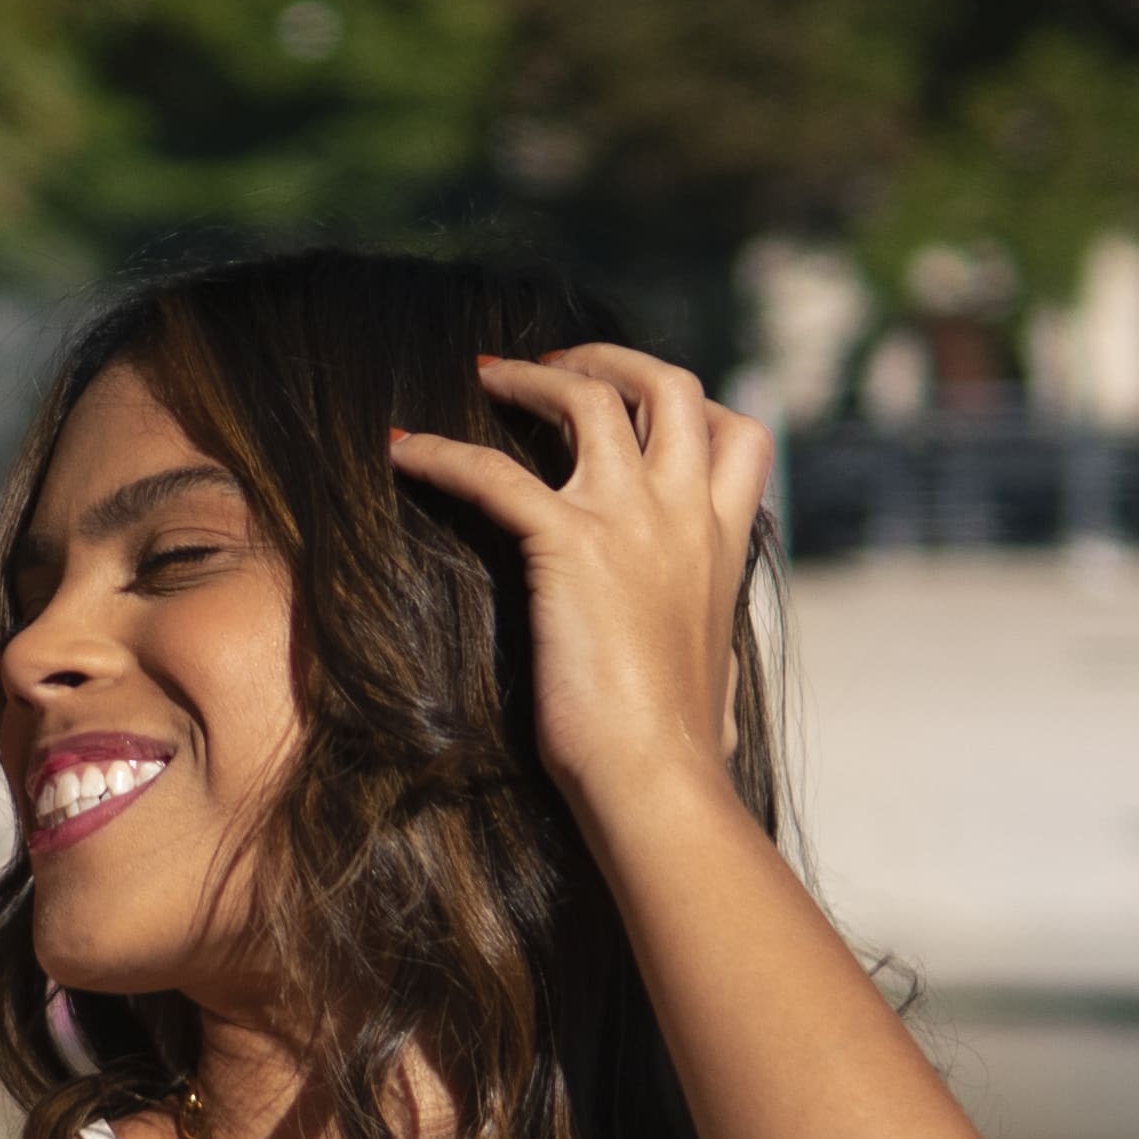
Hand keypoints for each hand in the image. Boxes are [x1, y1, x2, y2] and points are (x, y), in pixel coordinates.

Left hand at [387, 346, 770, 819]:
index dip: (696, 403)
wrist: (659, 778)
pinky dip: (440, 454)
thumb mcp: (717, 673)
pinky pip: (493, 473)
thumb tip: (714, 669)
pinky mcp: (568, 546)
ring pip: (588, 400)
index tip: (645, 403)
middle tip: (560, 364)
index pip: (738, 435)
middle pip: (669, 387)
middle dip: (613, 360)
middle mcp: (685, 516)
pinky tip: (401, 451)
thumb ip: (708, 641)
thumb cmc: (679, 748)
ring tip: (488, 374)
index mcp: (725, 544)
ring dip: (533, 377)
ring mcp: (630, 522)